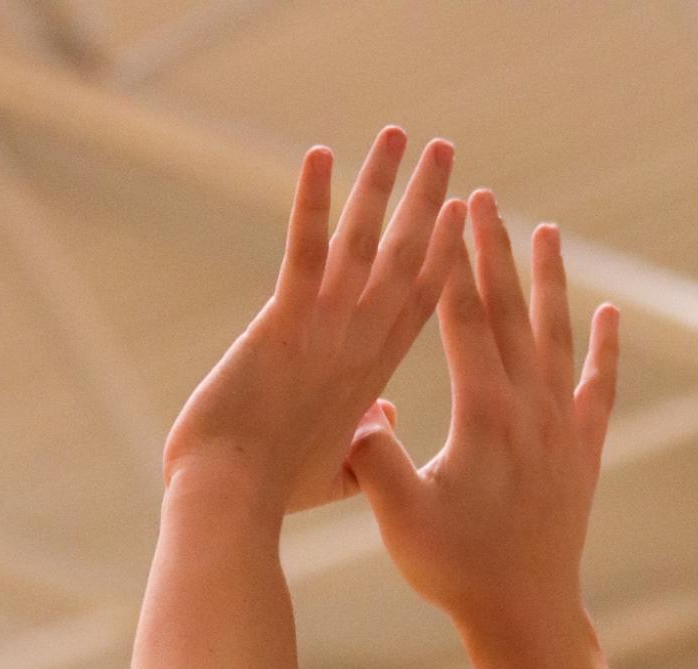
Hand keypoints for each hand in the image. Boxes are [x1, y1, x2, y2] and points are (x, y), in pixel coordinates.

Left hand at [161, 130, 466, 515]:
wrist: (233, 505)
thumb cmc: (275, 495)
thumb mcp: (339, 475)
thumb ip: (370, 446)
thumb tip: (383, 423)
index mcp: (371, 378)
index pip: (418, 305)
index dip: (443, 256)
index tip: (463, 215)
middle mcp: (358, 347)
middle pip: (407, 261)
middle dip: (428, 203)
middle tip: (448, 150)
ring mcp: (324, 333)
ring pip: (366, 245)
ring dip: (384, 184)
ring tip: (403, 133)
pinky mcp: (282, 325)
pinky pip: (302, 252)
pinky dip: (311, 203)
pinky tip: (319, 155)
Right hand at [342, 189, 618, 632]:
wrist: (525, 615)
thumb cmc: (456, 572)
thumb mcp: (401, 519)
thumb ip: (376, 461)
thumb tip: (356, 413)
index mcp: (484, 416)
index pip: (465, 320)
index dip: (454, 261)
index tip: (447, 210)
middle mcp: (532, 410)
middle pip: (512, 313)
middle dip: (495, 251)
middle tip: (483, 196)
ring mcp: (564, 429)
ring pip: (557, 337)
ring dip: (549, 282)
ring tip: (545, 231)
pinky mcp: (584, 453)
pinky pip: (599, 387)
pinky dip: (605, 349)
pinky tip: (610, 315)